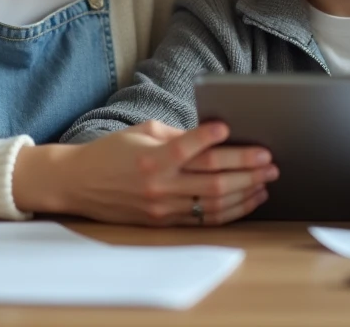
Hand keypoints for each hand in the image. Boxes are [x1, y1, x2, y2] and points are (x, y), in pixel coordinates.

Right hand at [14, 120, 276, 225]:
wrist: (79, 184)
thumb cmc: (111, 152)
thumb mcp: (140, 132)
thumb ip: (176, 135)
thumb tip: (213, 136)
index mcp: (151, 158)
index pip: (187, 148)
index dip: (210, 138)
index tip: (230, 127)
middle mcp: (159, 185)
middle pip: (211, 178)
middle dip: (246, 168)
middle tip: (270, 159)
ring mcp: (163, 207)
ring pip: (214, 202)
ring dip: (246, 191)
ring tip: (268, 179)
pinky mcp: (165, 222)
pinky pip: (207, 218)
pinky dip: (233, 209)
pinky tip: (251, 198)